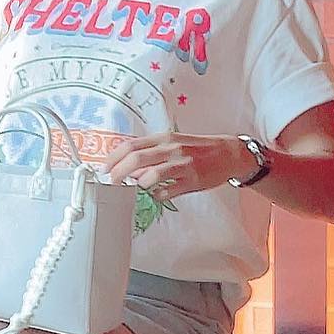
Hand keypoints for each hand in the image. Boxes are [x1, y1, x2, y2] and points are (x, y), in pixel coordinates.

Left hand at [102, 131, 246, 200]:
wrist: (229, 153)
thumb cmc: (198, 148)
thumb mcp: (173, 142)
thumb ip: (151, 151)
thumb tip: (128, 166)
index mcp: (164, 138)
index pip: (131, 145)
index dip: (114, 157)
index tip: (104, 168)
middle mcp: (172, 149)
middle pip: (136, 159)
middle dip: (118, 172)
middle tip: (110, 182)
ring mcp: (183, 165)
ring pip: (152, 175)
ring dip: (138, 183)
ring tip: (134, 188)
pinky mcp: (192, 180)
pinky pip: (168, 190)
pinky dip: (157, 194)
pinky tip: (156, 194)